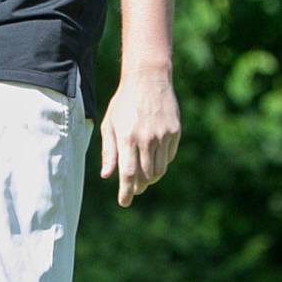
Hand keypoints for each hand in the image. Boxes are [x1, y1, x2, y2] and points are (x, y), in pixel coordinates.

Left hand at [100, 70, 180, 207]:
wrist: (148, 79)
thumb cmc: (124, 102)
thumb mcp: (110, 123)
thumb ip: (109, 151)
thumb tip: (106, 175)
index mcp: (127, 137)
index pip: (128, 174)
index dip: (126, 191)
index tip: (124, 202)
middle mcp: (146, 139)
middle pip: (146, 176)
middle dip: (139, 186)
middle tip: (134, 189)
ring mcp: (163, 136)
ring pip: (159, 170)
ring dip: (151, 177)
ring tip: (143, 177)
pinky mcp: (175, 132)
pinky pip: (169, 157)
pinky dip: (161, 162)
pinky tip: (154, 157)